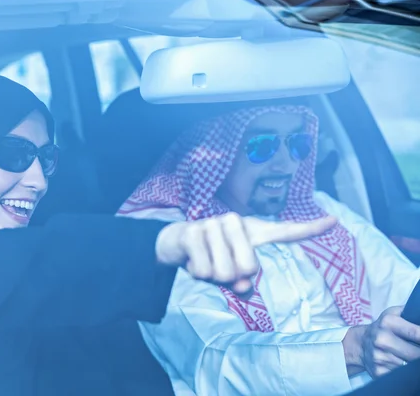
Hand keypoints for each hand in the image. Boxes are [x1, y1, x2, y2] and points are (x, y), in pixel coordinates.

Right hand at [155, 213, 336, 296]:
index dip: (309, 228)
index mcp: (251, 230)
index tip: (334, 222)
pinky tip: (192, 260)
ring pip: (224, 272)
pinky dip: (197, 273)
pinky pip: (204, 270)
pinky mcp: (194, 232)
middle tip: (219, 268)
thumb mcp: (228, 273)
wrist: (175, 242)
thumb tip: (245, 288)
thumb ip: (241, 282)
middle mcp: (235, 222)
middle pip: (248, 268)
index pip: (284, 230)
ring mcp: (213, 224)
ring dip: (212, 276)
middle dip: (232, 278)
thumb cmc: (210, 256)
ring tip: (204, 262)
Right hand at [361, 307, 419, 376]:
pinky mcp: (378, 371)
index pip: (417, 334)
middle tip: (419, 350)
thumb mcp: (394, 314)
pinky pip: (401, 376)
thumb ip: (410, 313)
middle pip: (416, 354)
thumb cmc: (384, 327)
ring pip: (410, 367)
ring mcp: (379, 357)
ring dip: (414, 364)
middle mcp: (382, 339)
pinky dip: (406, 373)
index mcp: (388, 322)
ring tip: (412, 357)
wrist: (360, 343)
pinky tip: (404, 365)